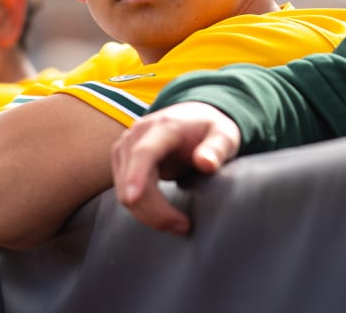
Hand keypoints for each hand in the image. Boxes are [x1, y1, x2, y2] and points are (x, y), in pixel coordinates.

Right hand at [111, 101, 239, 235]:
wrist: (191, 117)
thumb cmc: (210, 130)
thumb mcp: (224, 135)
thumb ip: (217, 148)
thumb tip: (205, 163)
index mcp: (163, 127)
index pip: (143, 152)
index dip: (136, 176)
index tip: (133, 198)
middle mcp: (136, 135)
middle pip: (131, 179)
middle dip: (155, 211)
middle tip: (185, 227)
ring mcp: (124, 148)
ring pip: (124, 191)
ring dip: (148, 214)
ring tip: (179, 224)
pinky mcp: (121, 162)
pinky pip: (123, 193)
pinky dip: (142, 209)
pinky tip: (164, 215)